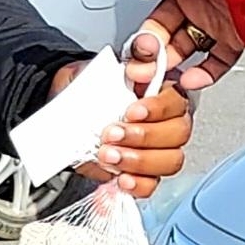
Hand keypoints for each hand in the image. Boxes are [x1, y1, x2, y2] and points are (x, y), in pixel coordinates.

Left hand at [48, 58, 194, 198]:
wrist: (66, 114)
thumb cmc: (89, 91)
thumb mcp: (102, 67)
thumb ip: (129, 60)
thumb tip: (144, 60)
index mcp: (162, 94)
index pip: (177, 102)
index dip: (157, 109)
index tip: (131, 111)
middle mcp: (166, 122)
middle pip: (178, 134)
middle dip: (143, 136)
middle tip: (111, 134)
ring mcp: (156, 150)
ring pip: (169, 161)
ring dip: (138, 160)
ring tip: (108, 155)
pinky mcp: (142, 173)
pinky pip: (152, 184)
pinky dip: (138, 184)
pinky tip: (122, 179)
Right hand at [119, 0, 242, 87]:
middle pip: (161, 21)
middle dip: (148, 40)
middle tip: (143, 52)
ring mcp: (213, 13)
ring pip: (183, 43)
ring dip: (169, 59)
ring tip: (159, 71)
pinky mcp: (233, 35)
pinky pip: (215, 59)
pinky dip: (203, 72)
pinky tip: (190, 78)